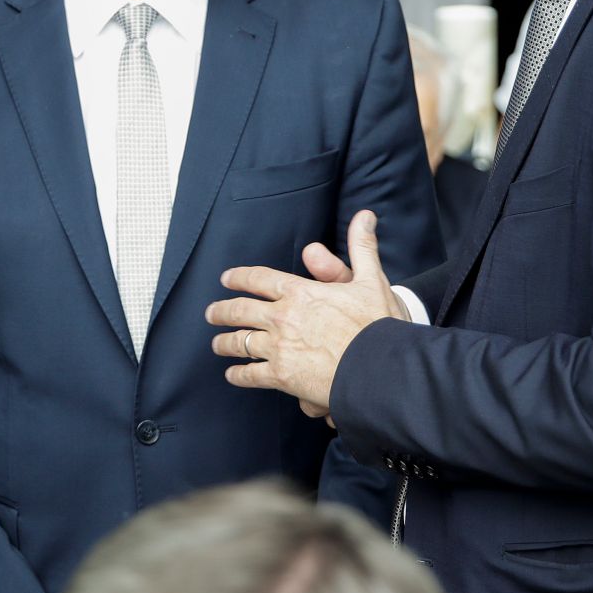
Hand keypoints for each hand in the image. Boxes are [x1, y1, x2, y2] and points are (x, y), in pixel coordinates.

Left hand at [206, 210, 404, 417]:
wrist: (381, 368)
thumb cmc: (378, 324)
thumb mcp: (371, 279)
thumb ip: (361, 247)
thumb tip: (365, 216)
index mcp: (300, 292)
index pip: (260, 279)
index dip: (240, 277)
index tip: (227, 278)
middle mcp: (282, 317)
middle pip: (240, 310)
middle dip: (222, 310)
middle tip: (211, 313)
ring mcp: (278, 347)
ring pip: (240, 342)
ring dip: (224, 342)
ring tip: (217, 343)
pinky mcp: (282, 376)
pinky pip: (251, 374)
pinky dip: (239, 374)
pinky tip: (233, 374)